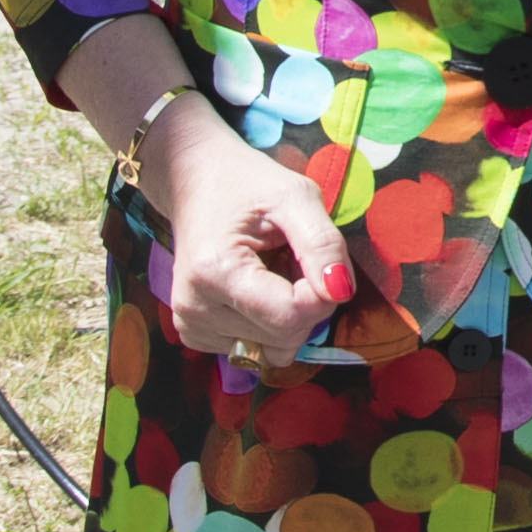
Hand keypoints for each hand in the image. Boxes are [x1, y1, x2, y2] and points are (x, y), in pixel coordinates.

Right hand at [140, 101, 355, 369]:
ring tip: (271, 269)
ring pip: (273, 348)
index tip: (315, 258)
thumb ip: (322, 243)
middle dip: (306, 302)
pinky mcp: (194, 335)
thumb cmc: (246, 184)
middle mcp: (195, 308)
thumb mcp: (295, 196)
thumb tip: (341, 292)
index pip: (291, 315)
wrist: (193, 181)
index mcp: (215, 272)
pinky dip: (267, 322)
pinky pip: (256, 349)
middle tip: (292, 258)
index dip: (321, 292)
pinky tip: (256, 286)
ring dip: (288, 313)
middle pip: (284, 335)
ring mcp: (191, 325)